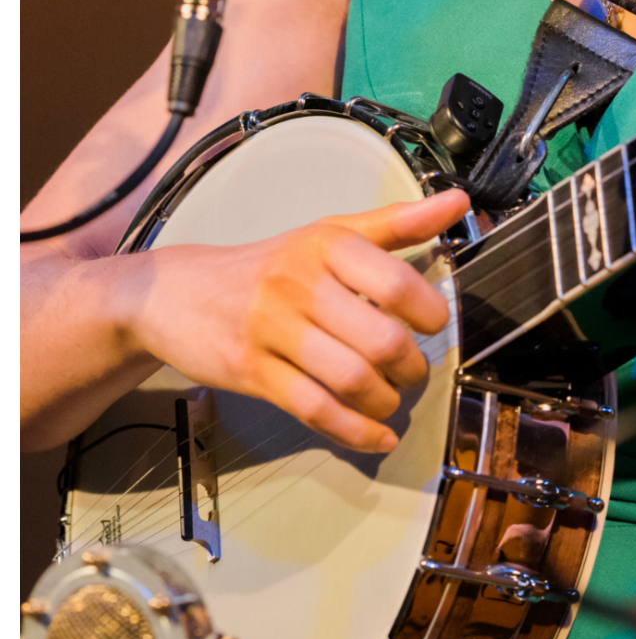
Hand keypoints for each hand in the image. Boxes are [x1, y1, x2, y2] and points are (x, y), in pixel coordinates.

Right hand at [121, 190, 470, 454]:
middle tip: (416, 370)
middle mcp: (299, 286)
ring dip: (385, 400)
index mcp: (326, 246)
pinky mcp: (251, 373)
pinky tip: (377, 436)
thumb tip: (458, 202)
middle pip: (378, 341)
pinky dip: (354, 430)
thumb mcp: (330, 234)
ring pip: (349, 380)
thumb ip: (397, 223)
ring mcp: (271, 332)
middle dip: (412, 366)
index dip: (428, 310)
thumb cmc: (269, 264)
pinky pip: (313, 409)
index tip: (436, 323)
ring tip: (393, 397)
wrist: (173, 293)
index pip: (393, 282)